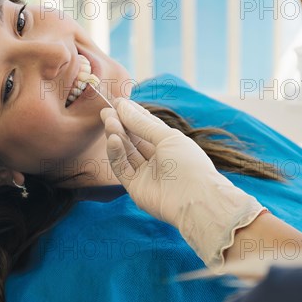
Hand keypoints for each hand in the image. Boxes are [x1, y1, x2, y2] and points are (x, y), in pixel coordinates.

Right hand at [100, 98, 264, 269]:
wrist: (195, 199)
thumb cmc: (189, 163)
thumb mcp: (167, 136)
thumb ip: (142, 123)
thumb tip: (123, 105)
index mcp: (169, 144)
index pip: (147, 126)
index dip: (132, 114)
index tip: (118, 102)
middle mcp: (157, 159)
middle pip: (133, 138)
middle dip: (120, 123)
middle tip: (105, 110)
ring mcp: (145, 174)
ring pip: (125, 151)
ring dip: (116, 135)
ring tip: (108, 120)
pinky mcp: (135, 188)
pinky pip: (121, 168)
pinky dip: (116, 153)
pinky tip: (113, 139)